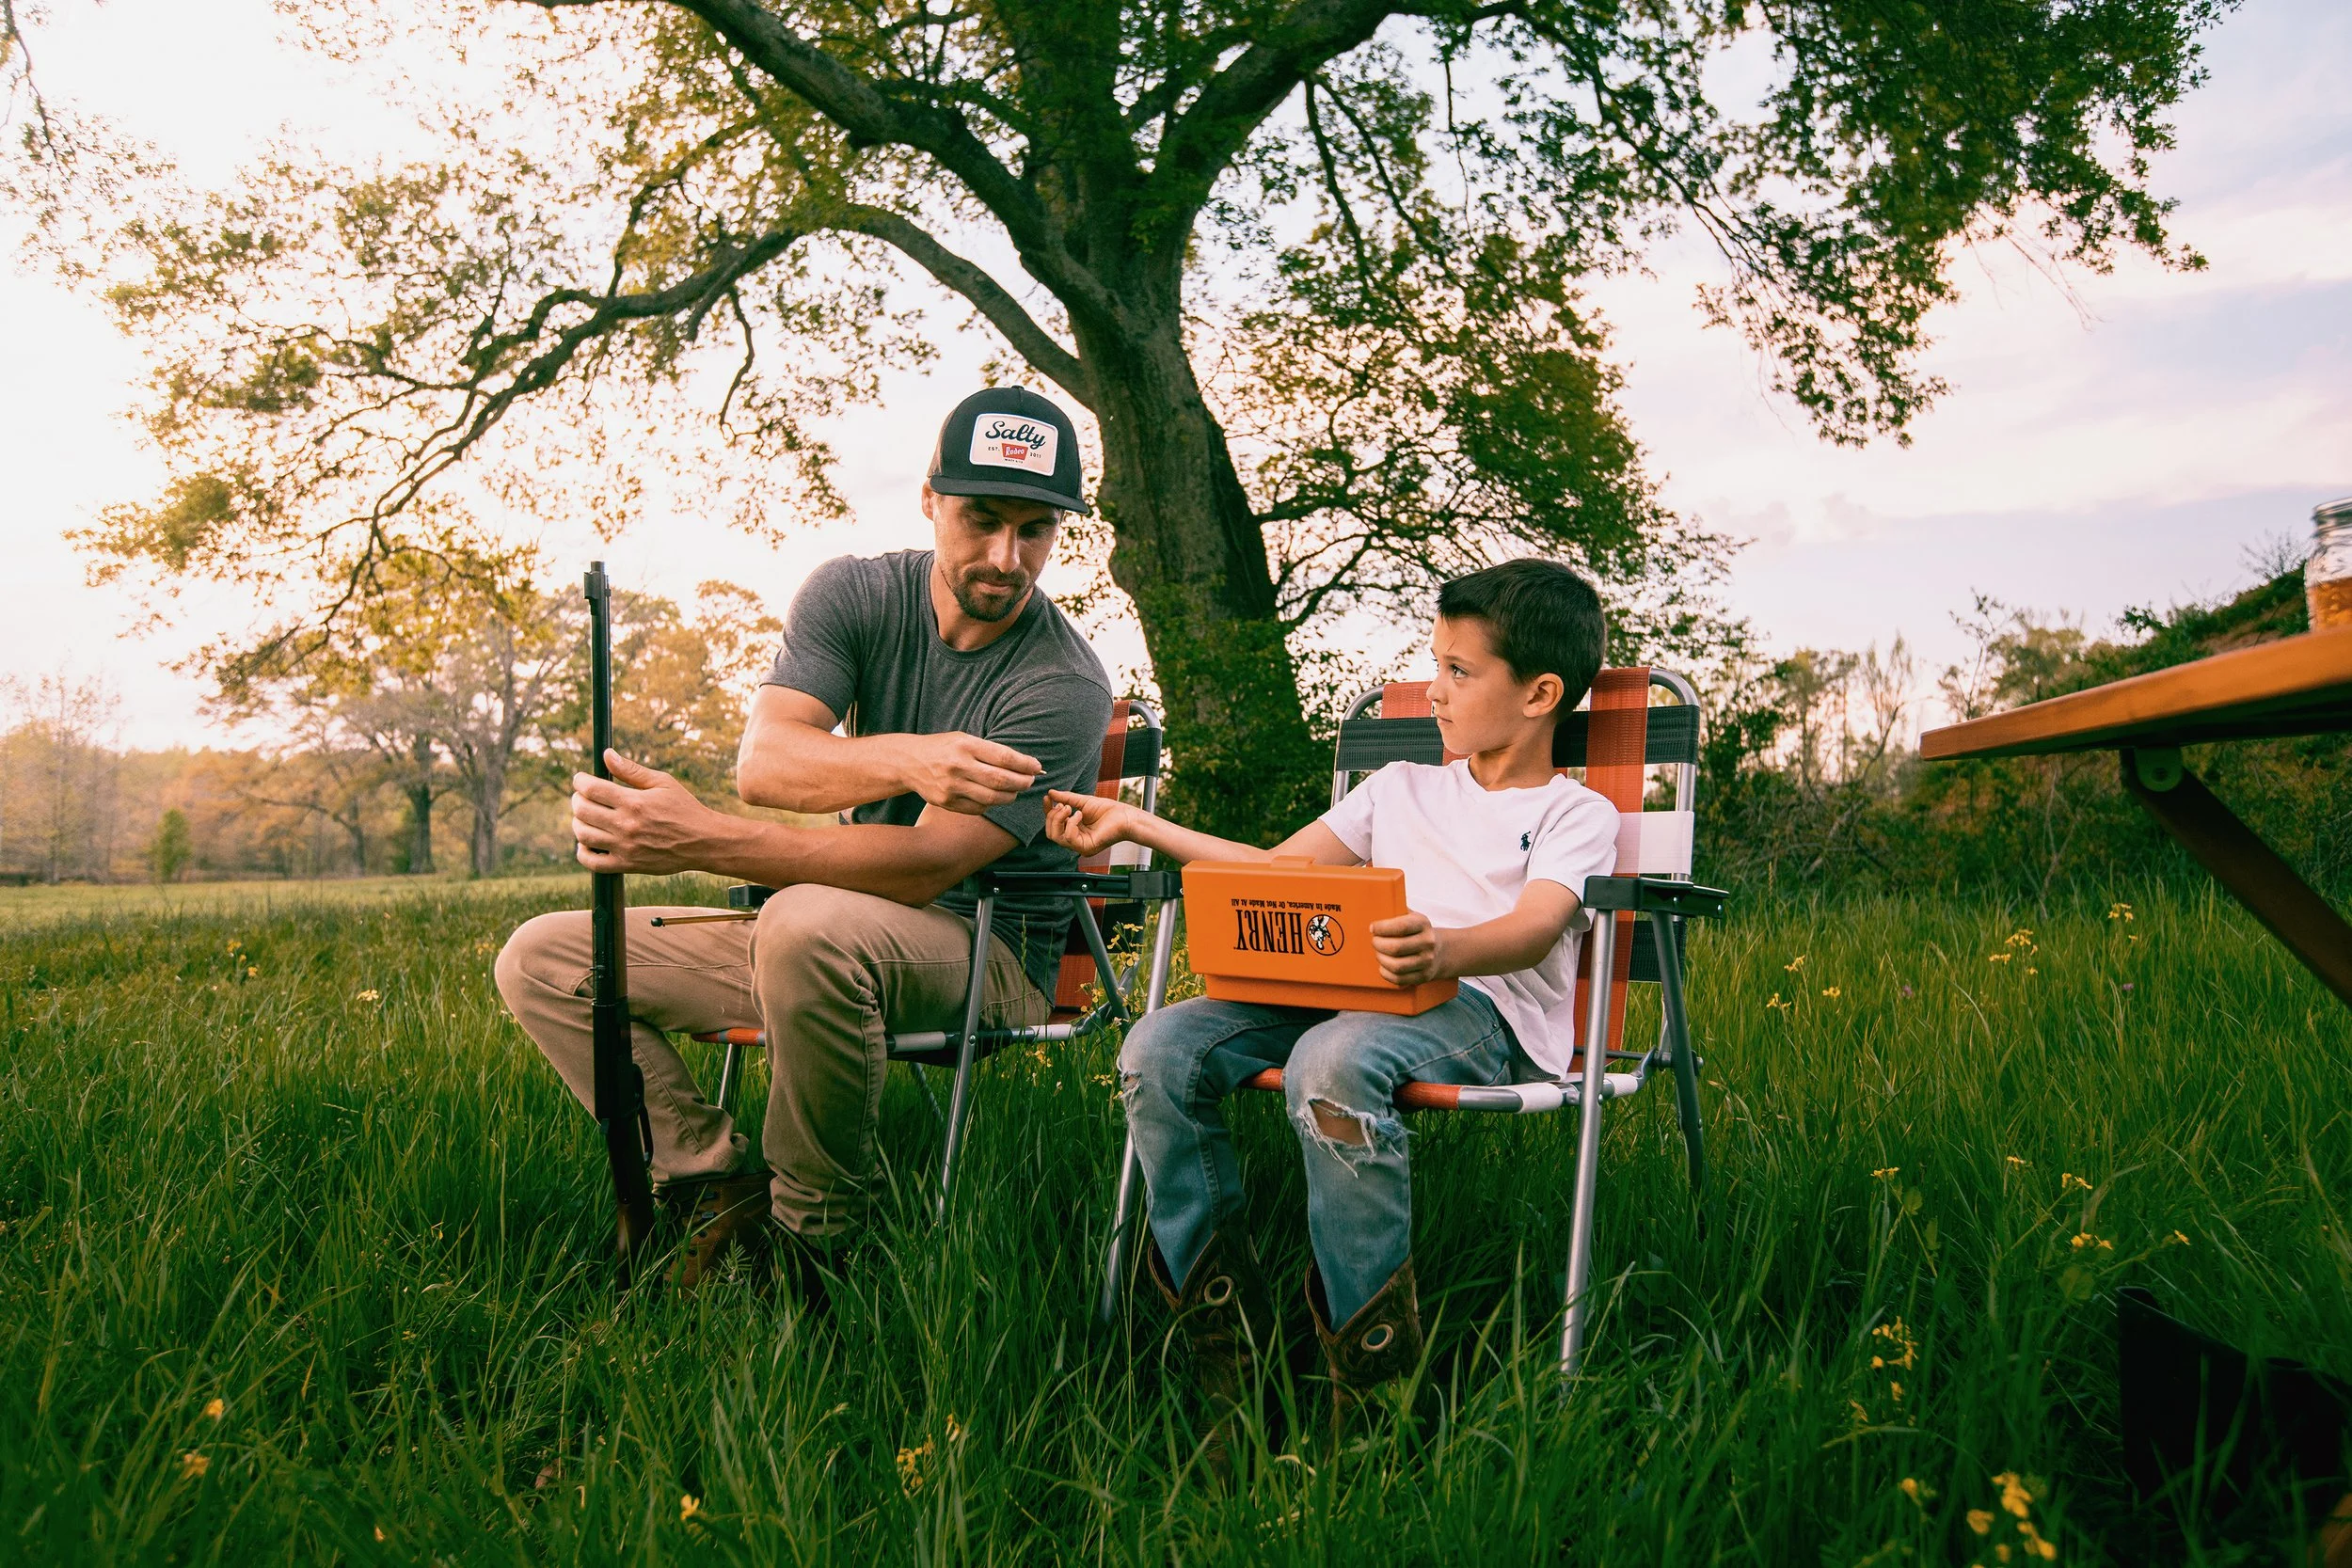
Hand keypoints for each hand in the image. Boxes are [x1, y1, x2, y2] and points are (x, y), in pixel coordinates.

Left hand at [571, 752, 716, 874]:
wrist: (704, 841)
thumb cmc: (684, 808)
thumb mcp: (663, 782)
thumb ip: (632, 770)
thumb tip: (607, 755)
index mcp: (634, 802)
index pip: (591, 789)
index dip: (579, 781)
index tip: (581, 779)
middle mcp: (626, 825)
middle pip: (582, 811)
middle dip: (577, 800)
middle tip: (582, 797)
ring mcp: (625, 847)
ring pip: (583, 835)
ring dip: (578, 823)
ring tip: (586, 817)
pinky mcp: (628, 865)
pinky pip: (593, 863)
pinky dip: (583, 853)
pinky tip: (587, 844)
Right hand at [899, 731, 1042, 813]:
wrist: (909, 762)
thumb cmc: (944, 748)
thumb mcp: (965, 739)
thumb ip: (991, 751)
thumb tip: (1025, 764)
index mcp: (965, 745)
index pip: (1004, 757)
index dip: (1025, 764)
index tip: (1037, 767)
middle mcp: (958, 766)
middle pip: (1001, 781)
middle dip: (1023, 782)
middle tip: (1030, 781)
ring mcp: (951, 787)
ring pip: (993, 798)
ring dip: (1011, 796)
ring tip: (1016, 790)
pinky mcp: (946, 803)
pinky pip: (979, 808)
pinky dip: (992, 804)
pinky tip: (995, 797)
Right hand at [1044, 788, 1140, 856]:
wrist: (1125, 816)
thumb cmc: (1108, 810)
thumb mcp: (1083, 802)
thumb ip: (1066, 799)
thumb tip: (1051, 793)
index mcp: (1073, 830)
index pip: (1053, 825)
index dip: (1047, 812)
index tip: (1047, 797)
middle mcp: (1075, 840)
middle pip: (1050, 833)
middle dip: (1052, 816)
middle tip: (1064, 806)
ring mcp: (1079, 846)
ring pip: (1055, 836)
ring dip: (1060, 818)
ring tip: (1071, 809)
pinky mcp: (1085, 848)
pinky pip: (1068, 837)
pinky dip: (1071, 823)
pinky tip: (1080, 815)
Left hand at [1370, 910, 1448, 986]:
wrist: (1441, 951)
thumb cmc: (1417, 931)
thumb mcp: (1412, 916)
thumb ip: (1397, 911)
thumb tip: (1375, 906)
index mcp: (1423, 924)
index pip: (1401, 926)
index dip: (1382, 928)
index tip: (1373, 928)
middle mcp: (1428, 943)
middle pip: (1396, 948)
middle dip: (1378, 944)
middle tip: (1375, 941)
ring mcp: (1427, 961)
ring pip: (1396, 966)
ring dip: (1381, 959)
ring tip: (1379, 953)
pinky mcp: (1423, 976)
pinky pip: (1399, 979)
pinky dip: (1386, 973)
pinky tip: (1383, 965)